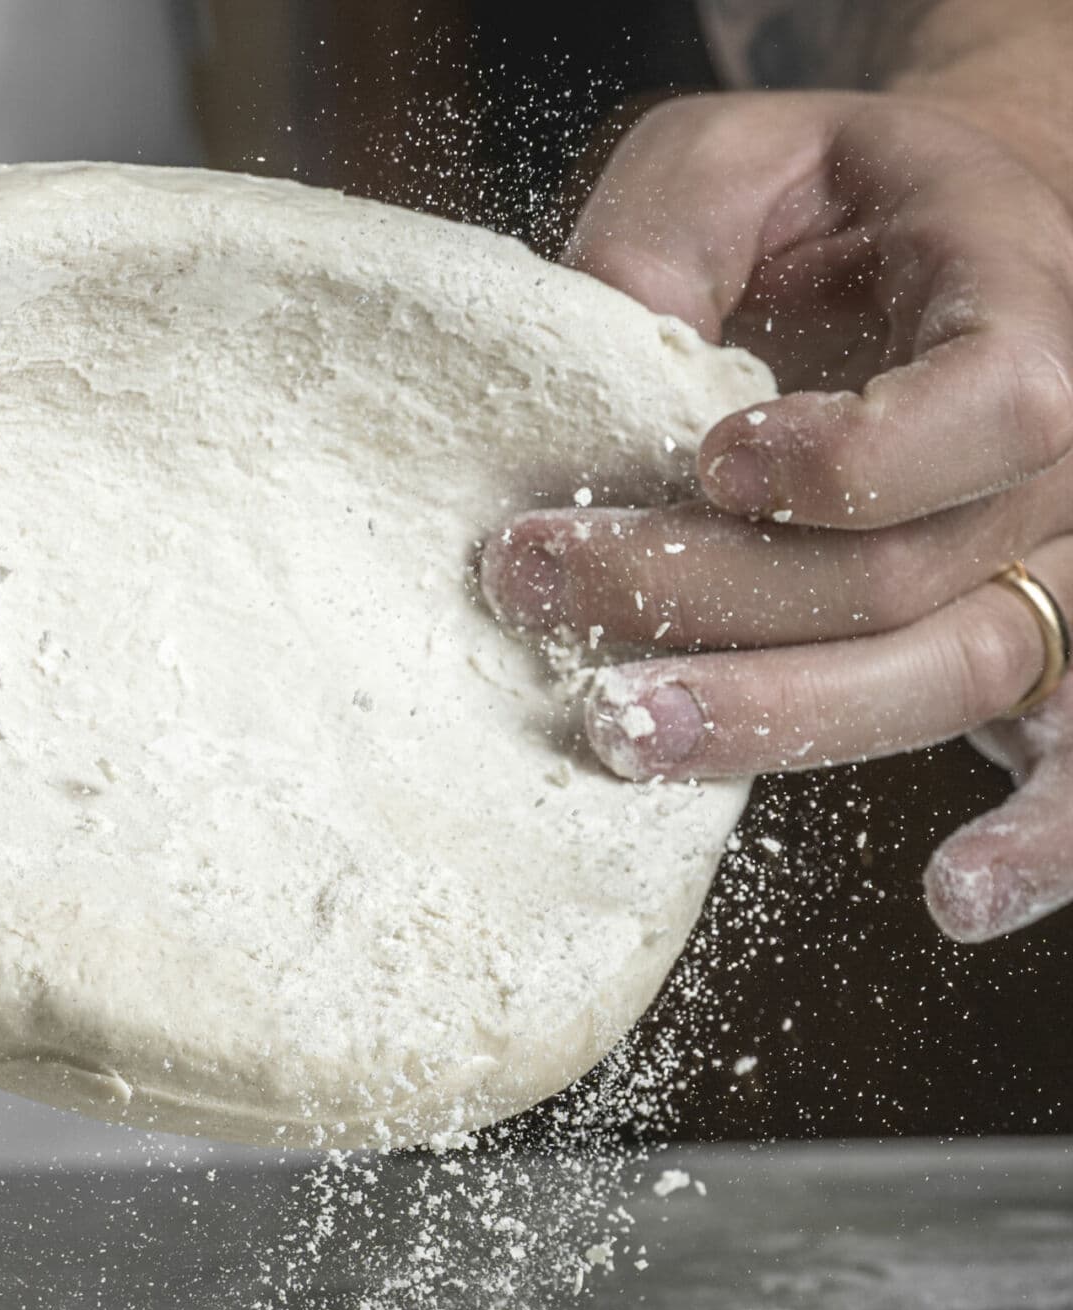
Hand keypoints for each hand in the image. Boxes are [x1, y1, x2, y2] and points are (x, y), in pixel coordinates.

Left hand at [476, 90, 1072, 940]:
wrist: (942, 245)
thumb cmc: (837, 206)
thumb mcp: (744, 155)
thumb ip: (676, 225)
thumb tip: (590, 346)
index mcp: (1027, 315)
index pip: (993, 407)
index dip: (852, 456)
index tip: (710, 459)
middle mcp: (1068, 464)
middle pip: (912, 569)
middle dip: (708, 594)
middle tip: (540, 583)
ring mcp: (1059, 568)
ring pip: (947, 673)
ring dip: (781, 719)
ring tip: (627, 735)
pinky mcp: (1033, 646)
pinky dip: (1039, 839)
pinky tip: (958, 903)